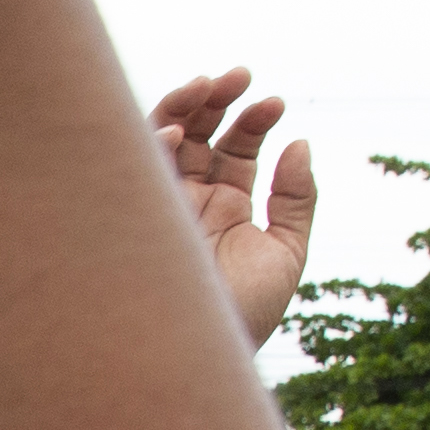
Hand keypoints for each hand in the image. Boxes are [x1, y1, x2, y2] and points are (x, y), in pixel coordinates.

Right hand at [149, 68, 317, 344]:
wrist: (199, 353)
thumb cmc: (244, 314)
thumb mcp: (286, 252)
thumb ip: (297, 199)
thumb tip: (300, 143)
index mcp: (226, 205)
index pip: (236, 147)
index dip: (254, 119)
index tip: (275, 103)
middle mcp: (189, 199)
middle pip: (198, 133)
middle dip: (217, 99)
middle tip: (241, 76)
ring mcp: (157, 204)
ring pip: (161, 139)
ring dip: (182, 106)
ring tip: (210, 83)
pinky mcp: (131, 214)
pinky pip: (129, 168)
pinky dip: (148, 144)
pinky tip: (177, 132)